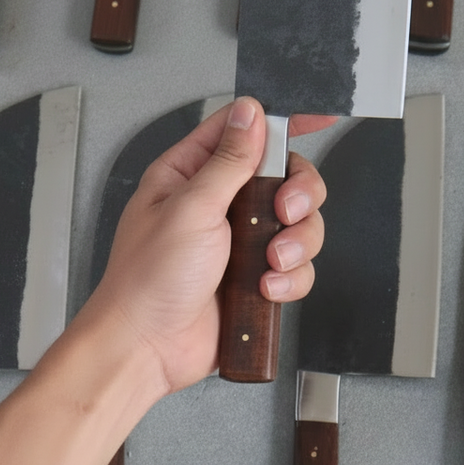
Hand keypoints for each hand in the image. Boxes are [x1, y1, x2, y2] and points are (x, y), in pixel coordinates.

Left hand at [84, 97, 332, 398]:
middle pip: (285, 175)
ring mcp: (240, 240)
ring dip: (295, 242)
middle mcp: (219, 202)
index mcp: (191, 173)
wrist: (147, 349)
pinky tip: (264, 288)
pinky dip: (290, 278)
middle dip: (297, 193)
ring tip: (270, 261)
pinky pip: (297, 266)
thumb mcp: (190, 207)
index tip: (317, 116)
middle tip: (284, 209)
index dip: (280, 120)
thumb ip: (228, 160)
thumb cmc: (146, 281)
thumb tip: (250, 115)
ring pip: (299, 222)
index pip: (243, 129)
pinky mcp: (257, 275)